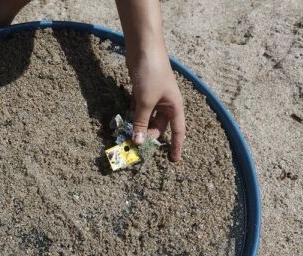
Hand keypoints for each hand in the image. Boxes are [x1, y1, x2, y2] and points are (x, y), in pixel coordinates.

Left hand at [127, 46, 185, 161]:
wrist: (143, 48)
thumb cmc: (151, 74)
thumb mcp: (145, 101)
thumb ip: (140, 122)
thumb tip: (137, 142)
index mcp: (174, 106)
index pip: (178, 130)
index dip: (176, 146)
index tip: (174, 160)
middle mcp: (166, 103)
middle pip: (158, 125)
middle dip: (148, 135)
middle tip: (135, 143)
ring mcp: (153, 96)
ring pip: (146, 117)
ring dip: (138, 125)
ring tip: (126, 134)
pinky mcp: (142, 91)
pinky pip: (138, 108)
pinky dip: (132, 114)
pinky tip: (124, 119)